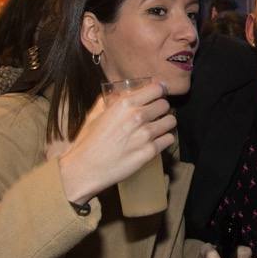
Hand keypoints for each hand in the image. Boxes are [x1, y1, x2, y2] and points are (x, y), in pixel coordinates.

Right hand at [57, 82, 175, 205]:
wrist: (85, 168)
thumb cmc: (88, 142)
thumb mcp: (95, 114)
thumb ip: (110, 101)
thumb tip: (119, 92)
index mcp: (124, 104)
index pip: (156, 89)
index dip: (158, 91)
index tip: (157, 95)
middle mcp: (138, 116)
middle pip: (165, 105)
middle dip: (161, 108)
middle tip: (155, 114)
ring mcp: (146, 134)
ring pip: (171, 121)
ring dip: (165, 124)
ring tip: (157, 128)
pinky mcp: (150, 151)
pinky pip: (169, 139)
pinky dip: (164, 139)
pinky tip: (156, 141)